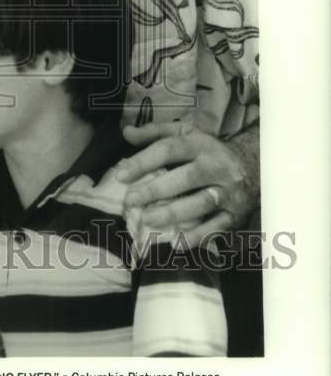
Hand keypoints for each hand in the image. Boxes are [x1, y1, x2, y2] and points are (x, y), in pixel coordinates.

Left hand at [116, 119, 259, 246]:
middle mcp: (217, 167)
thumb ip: (155, 133)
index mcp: (201, 144)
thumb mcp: (185, 134)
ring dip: (172, 213)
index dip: (144, 161)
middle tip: (130, 200)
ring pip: (201, 204)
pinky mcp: (235, 214)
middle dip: (155, 190)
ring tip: (147, 220)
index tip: (121, 174)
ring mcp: (228, 192)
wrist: (254, 166)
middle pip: (186, 178)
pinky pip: (217, 228)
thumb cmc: (207, 151)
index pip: (170, 150)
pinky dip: (197, 237)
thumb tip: (126, 132)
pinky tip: (176, 242)